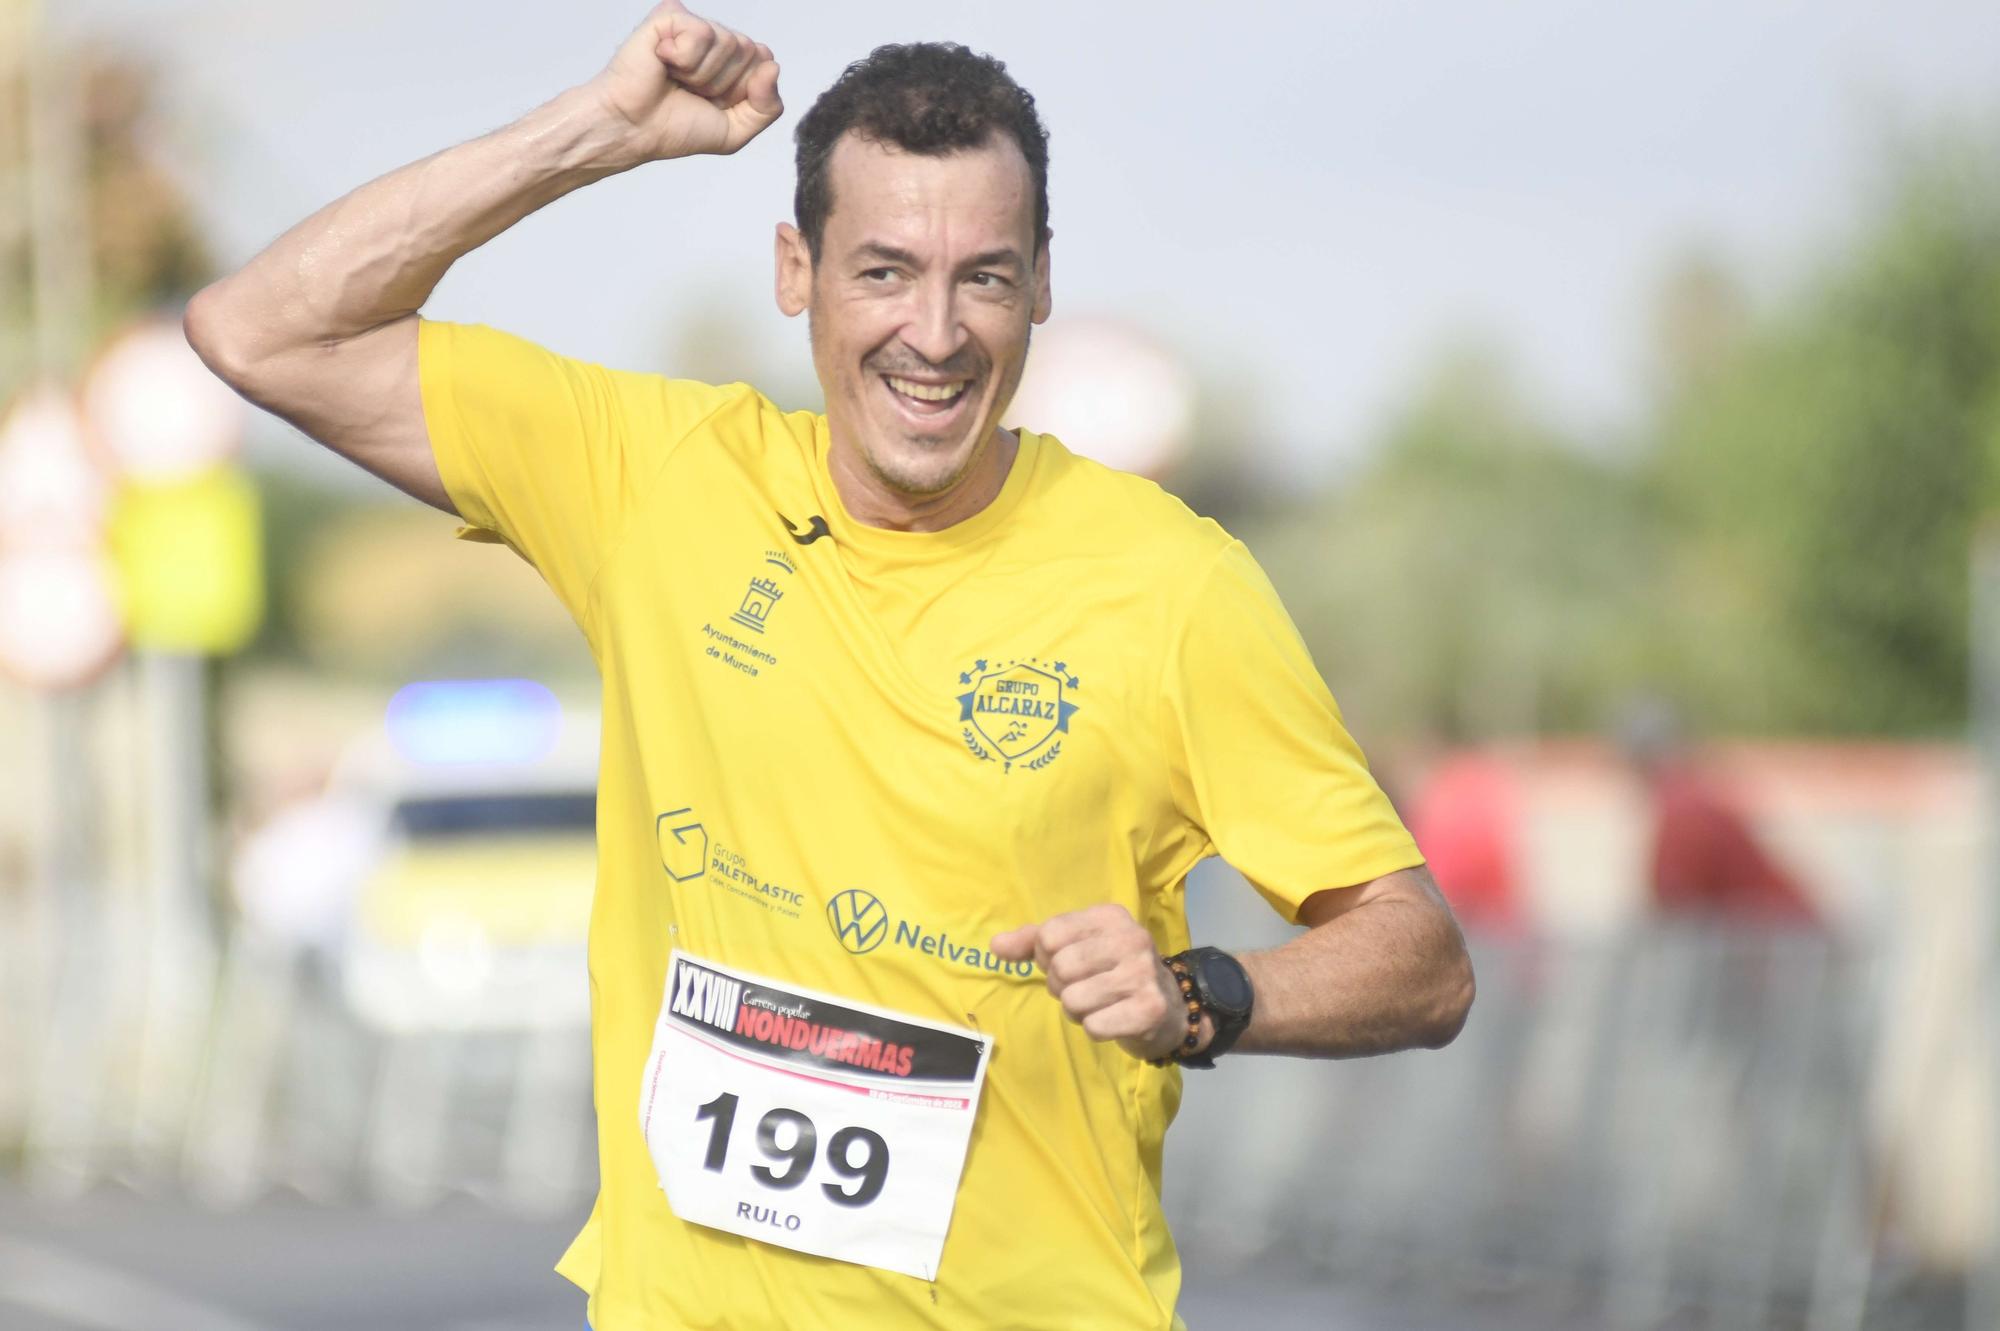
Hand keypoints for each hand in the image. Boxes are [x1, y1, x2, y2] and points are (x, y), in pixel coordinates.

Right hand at [588, 2, 782, 164]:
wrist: (634, 128)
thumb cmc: (674, 128)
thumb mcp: (735, 131)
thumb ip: (767, 107)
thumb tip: (773, 67)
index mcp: (732, 64)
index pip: (766, 62)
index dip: (743, 92)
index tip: (714, 103)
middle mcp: (715, 40)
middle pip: (751, 51)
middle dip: (724, 83)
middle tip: (691, 92)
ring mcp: (693, 26)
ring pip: (729, 42)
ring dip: (702, 75)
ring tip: (676, 79)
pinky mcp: (671, 16)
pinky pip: (702, 33)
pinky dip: (685, 59)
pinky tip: (664, 62)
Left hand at [992, 905, 1190, 1060]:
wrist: (1168, 1007)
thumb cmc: (1111, 972)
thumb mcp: (1076, 947)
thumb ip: (1033, 943)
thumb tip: (995, 946)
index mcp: (1109, 916)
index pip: (1049, 935)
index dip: (1047, 958)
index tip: (1067, 963)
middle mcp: (1130, 939)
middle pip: (1060, 968)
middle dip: (1062, 988)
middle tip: (1083, 988)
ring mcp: (1142, 974)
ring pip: (1074, 1000)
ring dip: (1078, 1011)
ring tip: (1098, 1005)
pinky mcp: (1148, 1009)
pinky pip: (1094, 1026)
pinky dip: (1095, 1029)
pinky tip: (1112, 1020)